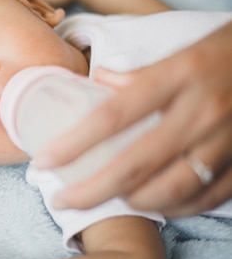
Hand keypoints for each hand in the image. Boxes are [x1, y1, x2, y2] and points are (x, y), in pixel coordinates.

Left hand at [36, 21, 231, 216]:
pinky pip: (207, 197)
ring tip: (106, 200)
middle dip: (90, 190)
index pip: (112, 116)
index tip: (44, 161)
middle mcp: (200, 111)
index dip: (73, 144)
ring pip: (170, 189)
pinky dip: (177, 207)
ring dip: (132, 202)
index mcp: (177, 76)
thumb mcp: (181, 51)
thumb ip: (139, 73)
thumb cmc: (226, 51)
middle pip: (134, 164)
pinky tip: (156, 205)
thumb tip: (97, 82)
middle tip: (61, 200)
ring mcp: (228, 139)